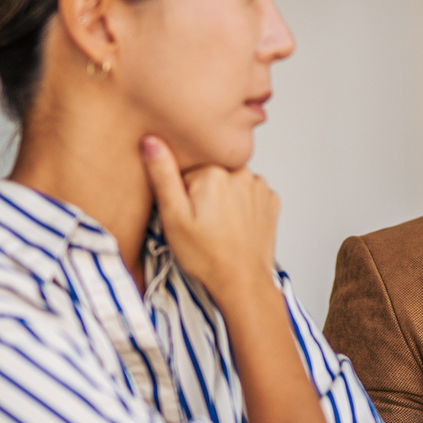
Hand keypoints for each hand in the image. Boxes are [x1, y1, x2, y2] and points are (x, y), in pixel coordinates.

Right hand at [141, 136, 277, 306]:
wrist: (243, 282)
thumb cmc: (206, 256)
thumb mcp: (174, 217)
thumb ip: (163, 175)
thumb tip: (151, 140)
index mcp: (213, 172)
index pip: (187, 171)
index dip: (182, 195)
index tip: (187, 216)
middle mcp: (241, 172)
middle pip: (210, 174)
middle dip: (204, 195)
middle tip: (203, 224)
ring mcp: (260, 186)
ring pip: (231, 183)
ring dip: (224, 199)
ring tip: (220, 227)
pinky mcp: (271, 201)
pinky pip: (249, 194)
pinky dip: (242, 206)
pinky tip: (236, 226)